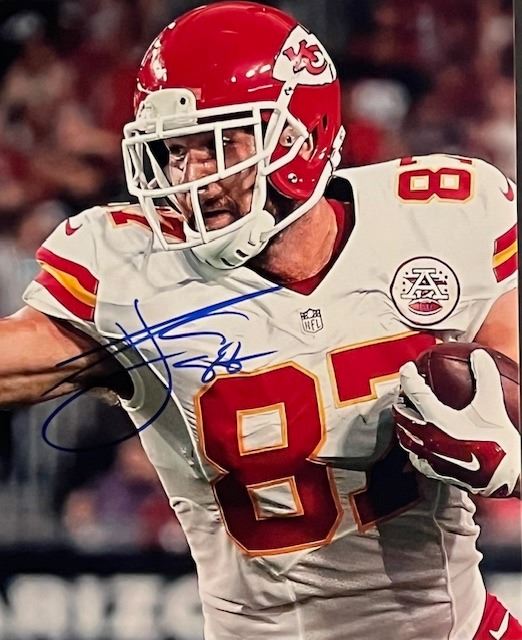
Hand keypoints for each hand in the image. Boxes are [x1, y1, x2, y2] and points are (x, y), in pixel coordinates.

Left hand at [392, 349, 520, 496]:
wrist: (506, 476)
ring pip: (404, 437)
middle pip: (401, 414)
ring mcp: (428, 455)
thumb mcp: (492, 404)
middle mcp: (427, 437)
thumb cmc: (499, 443)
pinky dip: (412, 446)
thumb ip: (485, 376)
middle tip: (404, 392)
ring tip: (408, 414)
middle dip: (400, 400)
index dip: (408, 376)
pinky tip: (419, 443)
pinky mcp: (434, 470)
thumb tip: (478, 356)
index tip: (408, 369)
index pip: (413, 391)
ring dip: (402, 423)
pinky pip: (414, 457)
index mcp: (437, 418)